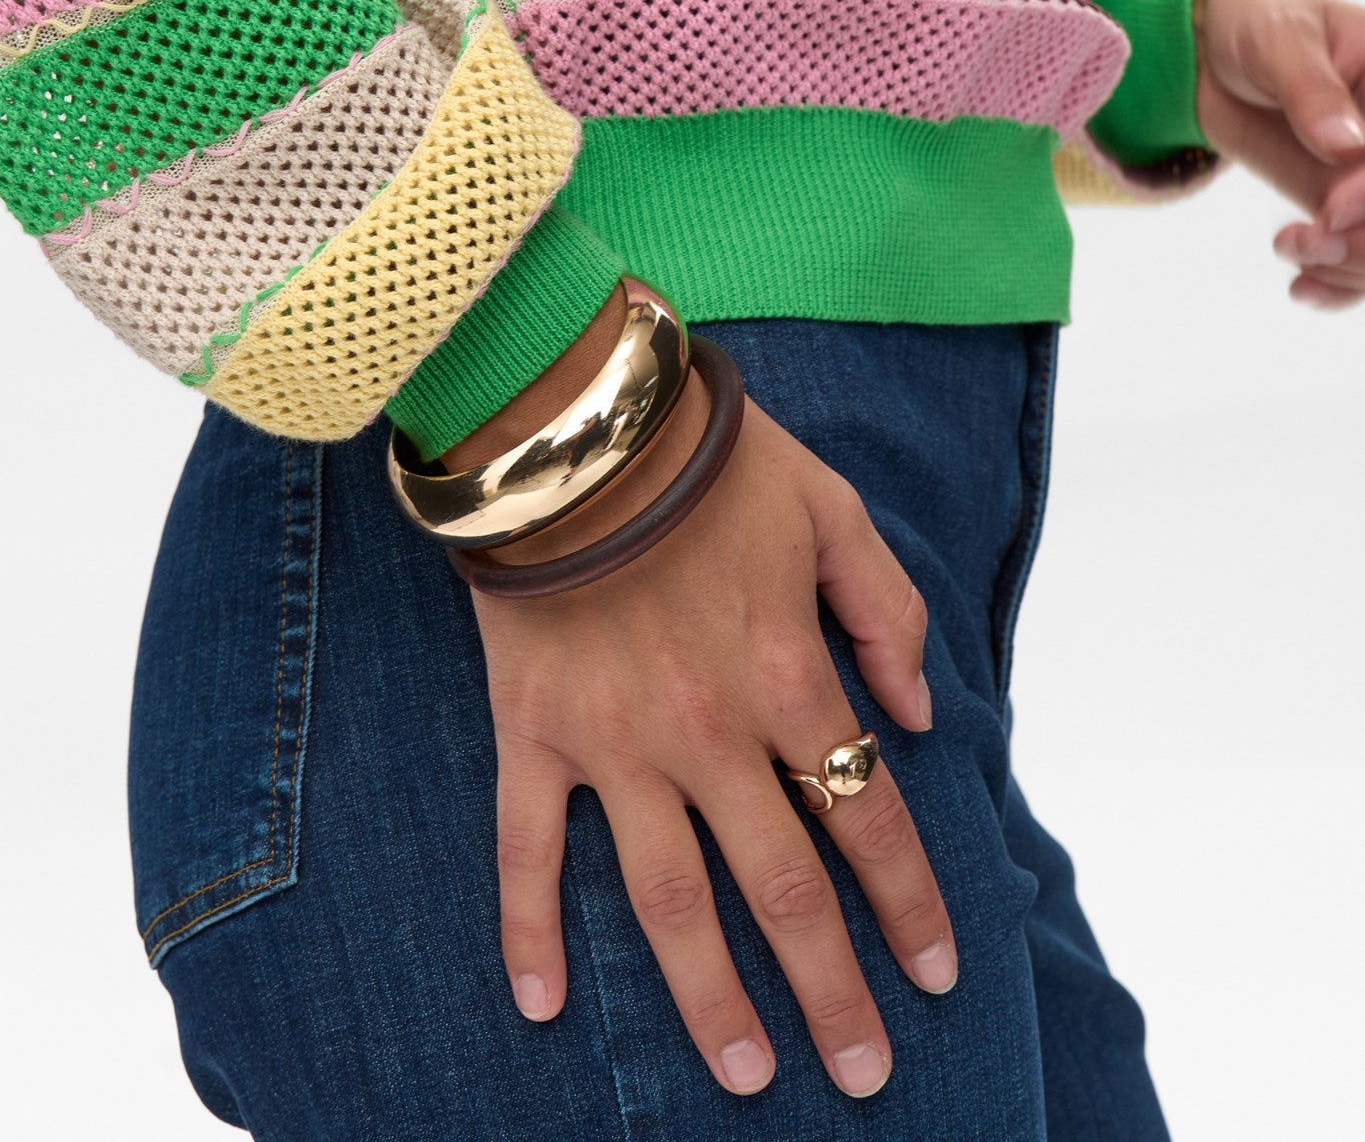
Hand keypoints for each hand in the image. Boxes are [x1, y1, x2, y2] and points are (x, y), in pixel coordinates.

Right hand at [450, 302, 949, 1099]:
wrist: (575, 420)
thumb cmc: (711, 458)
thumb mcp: (834, 509)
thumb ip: (888, 612)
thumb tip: (920, 720)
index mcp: (787, 676)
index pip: (866, 818)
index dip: (909, 903)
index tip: (937, 975)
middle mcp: (708, 731)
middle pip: (782, 890)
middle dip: (832, 991)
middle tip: (865, 1074)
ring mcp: (614, 742)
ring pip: (668, 900)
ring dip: (711, 998)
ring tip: (749, 1075)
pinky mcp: (533, 731)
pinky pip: (526, 849)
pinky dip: (528, 928)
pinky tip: (540, 1003)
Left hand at [1195, 0, 1364, 306]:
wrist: (1212, 44)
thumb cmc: (1256, 20)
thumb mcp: (1280, 38)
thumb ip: (1312, 90)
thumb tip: (1348, 144)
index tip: (1331, 208)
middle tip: (1312, 241)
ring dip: (1352, 267)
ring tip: (1295, 250)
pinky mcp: (1344, 205)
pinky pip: (1360, 259)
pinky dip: (1339, 285)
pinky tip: (1303, 288)